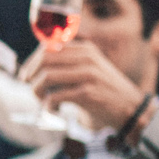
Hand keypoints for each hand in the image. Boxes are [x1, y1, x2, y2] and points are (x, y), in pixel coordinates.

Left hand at [22, 40, 145, 129]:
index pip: (48, 48)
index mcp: (85, 49)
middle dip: (31, 75)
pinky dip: (48, 104)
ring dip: (37, 91)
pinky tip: (53, 109)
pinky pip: (56, 96)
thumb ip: (69, 64)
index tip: (26, 76)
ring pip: (47, 77)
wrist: (131, 108)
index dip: (32, 62)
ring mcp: (88, 74)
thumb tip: (35, 67)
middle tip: (30, 88)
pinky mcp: (88, 92)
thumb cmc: (105, 91)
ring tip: (41, 101)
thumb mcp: (90, 69)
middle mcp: (86, 58)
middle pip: (44, 60)